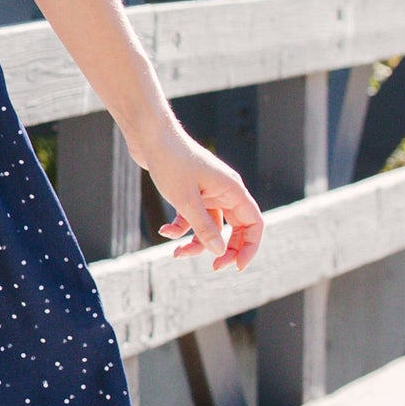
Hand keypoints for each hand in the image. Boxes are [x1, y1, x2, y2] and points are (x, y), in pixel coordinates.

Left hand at [139, 125, 262, 272]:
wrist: (150, 137)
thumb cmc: (171, 162)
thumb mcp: (186, 201)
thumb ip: (204, 228)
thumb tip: (220, 252)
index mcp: (233, 191)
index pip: (254, 224)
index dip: (250, 247)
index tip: (236, 267)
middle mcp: (225, 193)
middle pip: (235, 229)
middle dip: (224, 249)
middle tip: (212, 268)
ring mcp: (208, 193)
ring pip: (211, 227)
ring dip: (196, 243)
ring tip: (176, 253)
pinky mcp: (191, 193)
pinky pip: (192, 219)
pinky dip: (180, 228)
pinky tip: (164, 229)